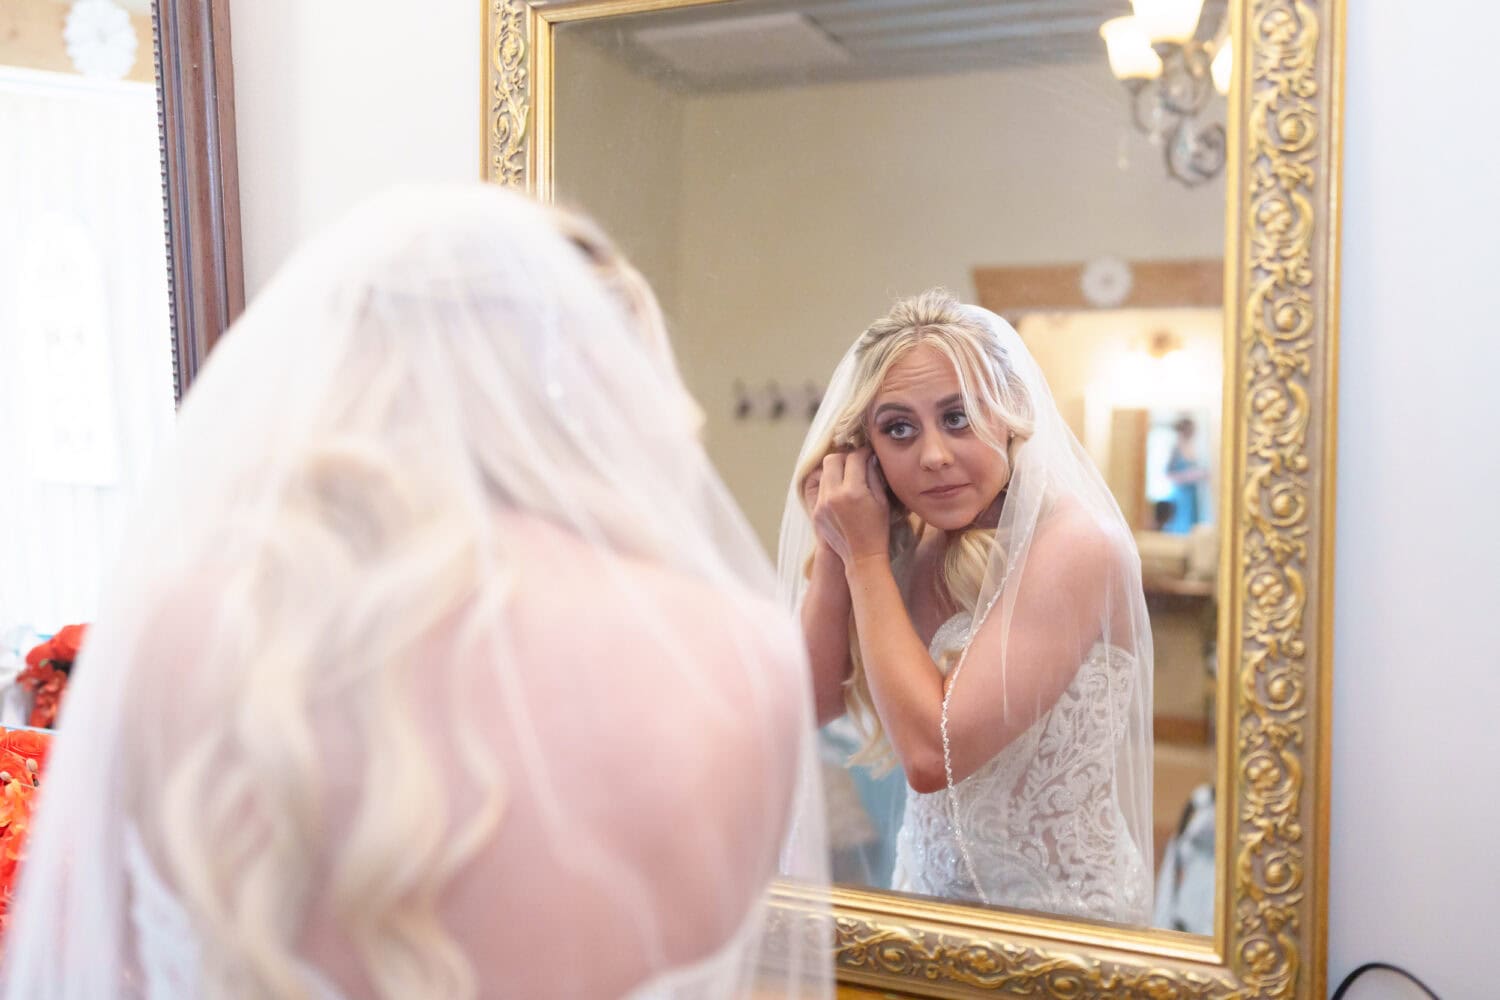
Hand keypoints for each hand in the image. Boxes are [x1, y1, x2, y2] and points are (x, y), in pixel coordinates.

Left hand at [811, 448, 890, 566]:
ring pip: (824, 473)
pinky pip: (820, 489)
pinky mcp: (815, 512)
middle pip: (831, 459)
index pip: (854, 458)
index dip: (863, 453)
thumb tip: (868, 457)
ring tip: (848, 478)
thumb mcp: (882, 501)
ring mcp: (821, 504)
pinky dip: (830, 486)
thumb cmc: (877, 529)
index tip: (868, 454)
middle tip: (855, 463)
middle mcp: (833, 495)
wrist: (862, 557)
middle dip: (845, 457)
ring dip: (836, 471)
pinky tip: (842, 494)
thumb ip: (873, 476)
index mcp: (853, 491)